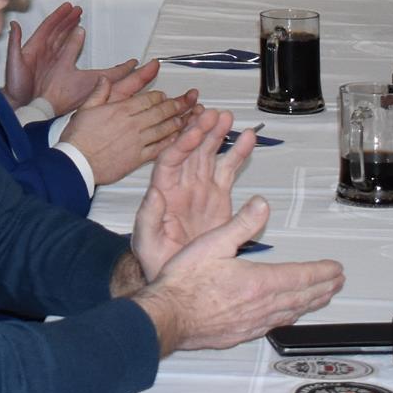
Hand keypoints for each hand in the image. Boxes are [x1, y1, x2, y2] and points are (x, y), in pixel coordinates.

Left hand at [3, 2, 83, 106]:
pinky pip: (64, 51)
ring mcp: (48, 57)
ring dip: (69, 27)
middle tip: (78, 10)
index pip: (48, 26)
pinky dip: (71, 42)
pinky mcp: (54, 67)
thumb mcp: (14, 62)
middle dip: (67, 19)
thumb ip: (14, 43)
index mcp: (34, 45)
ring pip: (61, 38)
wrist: (18, 102)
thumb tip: (14, 24)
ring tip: (79, 18)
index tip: (68, 7)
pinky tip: (77, 37)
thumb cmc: (14, 84)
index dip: (58, 15)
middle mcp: (42, 49)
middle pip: (57, 30)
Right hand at [64, 85, 195, 186]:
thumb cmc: (78, 137)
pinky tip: (179, 139)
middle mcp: (133, 124)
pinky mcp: (137, 158)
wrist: (77, 163)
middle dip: (178, 105)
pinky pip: (159, 148)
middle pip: (161, 112)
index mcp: (121, 109)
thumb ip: (99, 92)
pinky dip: (170, 142)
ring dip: (179, 122)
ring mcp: (137, 141)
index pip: (148, 99)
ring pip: (164, 129)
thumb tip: (106, 79)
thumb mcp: (85, 108)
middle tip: (191, 101)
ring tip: (190, 118)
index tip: (166, 96)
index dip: (160, 96)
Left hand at [129, 106, 252, 278]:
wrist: (177, 278)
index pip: (171, 159)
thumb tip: (155, 192)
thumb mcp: (145, 240)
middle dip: (202, 130)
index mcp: (162, 191)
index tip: (195, 130)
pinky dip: (237, 153)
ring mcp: (200, 189)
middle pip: (190, 150)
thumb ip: (149, 216)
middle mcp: (181, 185)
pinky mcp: (218, 197)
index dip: (182, 143)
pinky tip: (246, 138)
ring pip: (209, 154)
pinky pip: (227, 169)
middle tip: (214, 114)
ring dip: (217, 135)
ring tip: (228, 117)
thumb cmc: (155, 259)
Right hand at [133, 197, 345, 352]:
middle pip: (302, 297)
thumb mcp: (212, 242)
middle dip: (323, 288)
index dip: (321, 272)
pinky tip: (289, 316)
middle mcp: (262, 305)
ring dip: (311, 304)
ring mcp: (253, 322)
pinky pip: (276, 325)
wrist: (168, 315)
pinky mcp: (242, 332)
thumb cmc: (184, 281)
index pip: (300, 276)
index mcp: (258, 281)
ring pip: (292, 313)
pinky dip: (290, 317)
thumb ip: (241, 224)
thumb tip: (262, 204)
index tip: (336, 268)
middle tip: (338, 282)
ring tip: (322, 298)